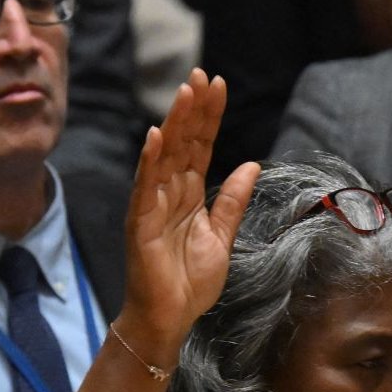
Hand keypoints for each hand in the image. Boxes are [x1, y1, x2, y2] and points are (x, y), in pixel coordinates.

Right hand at [118, 69, 259, 361]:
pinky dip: (150, 162)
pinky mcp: (140, 223)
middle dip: (194, 109)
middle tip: (203, 75)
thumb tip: (251, 164)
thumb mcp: (222, 236)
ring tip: (186, 93)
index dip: (210, 117)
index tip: (219, 85)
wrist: (171, 317)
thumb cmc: (190, 281)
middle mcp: (169, 193)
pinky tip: (156, 137)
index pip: (201, 147)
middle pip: (184, 143)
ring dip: (175, 123)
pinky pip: (144, 188)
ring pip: (165, 156)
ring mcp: (152, 205)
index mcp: (190, 195)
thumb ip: (233, 200)